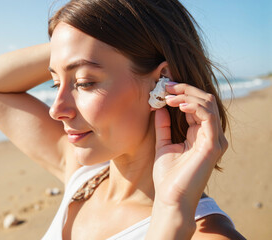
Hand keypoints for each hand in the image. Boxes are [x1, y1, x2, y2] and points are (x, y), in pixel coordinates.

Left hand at [152, 82, 227, 209]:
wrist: (170, 198)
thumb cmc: (168, 175)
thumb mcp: (163, 144)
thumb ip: (164, 126)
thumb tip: (159, 106)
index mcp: (200, 134)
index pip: (196, 105)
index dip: (181, 92)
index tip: (163, 86)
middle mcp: (210, 135)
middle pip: (205, 100)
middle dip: (185, 89)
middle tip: (165, 85)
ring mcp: (214, 140)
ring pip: (209, 104)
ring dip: (187, 94)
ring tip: (168, 95)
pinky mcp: (213, 145)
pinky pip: (208, 117)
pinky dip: (194, 106)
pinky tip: (178, 105)